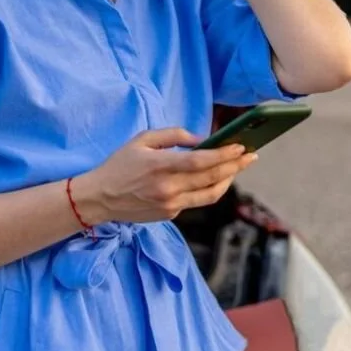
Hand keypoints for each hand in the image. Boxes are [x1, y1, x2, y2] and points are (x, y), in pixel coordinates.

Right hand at [75, 128, 257, 223]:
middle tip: (251, 156)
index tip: (240, 147)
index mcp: (160, 166)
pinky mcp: (170, 214)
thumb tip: (201, 140)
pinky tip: (216, 178)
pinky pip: (196, 201)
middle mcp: (168, 188)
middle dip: (235, 166)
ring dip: (228, 181)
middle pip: (211, 178)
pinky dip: (209, 189)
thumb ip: (173, 136)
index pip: (201, 161)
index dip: (224, 155)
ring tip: (238, 168)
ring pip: (210, 194)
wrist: (100, 198)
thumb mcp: (142, 140)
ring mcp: (170, 204)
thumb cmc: (120, 164)